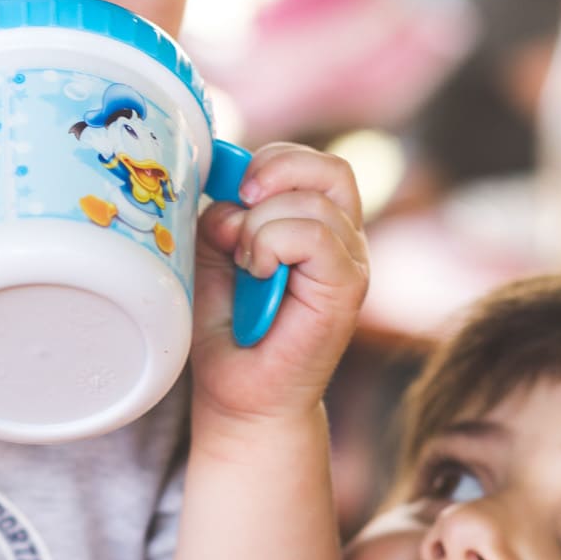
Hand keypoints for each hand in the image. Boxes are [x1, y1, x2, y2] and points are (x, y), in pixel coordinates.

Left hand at [191, 142, 368, 428]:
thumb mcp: (210, 259)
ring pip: (313, 203)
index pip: (314, 165)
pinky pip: (317, 236)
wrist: (240, 398)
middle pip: (329, 170)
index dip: (271, 161)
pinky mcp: (346, 290)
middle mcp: (343, 241)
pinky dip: (274, 242)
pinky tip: (257, 272)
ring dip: (261, 225)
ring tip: (245, 263)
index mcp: (318, 228)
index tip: (229, 189)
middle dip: (273, 174)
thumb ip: (219, 218)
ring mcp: (350, 265)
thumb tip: (225, 192)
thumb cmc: (228, 333)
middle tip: (238, 210)